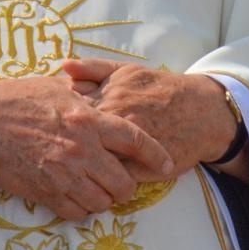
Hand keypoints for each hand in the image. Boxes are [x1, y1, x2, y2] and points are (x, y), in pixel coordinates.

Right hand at [0, 75, 174, 221]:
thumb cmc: (17, 98)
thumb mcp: (56, 86)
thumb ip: (85, 91)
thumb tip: (102, 88)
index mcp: (88, 119)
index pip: (135, 140)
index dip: (155, 154)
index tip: (165, 162)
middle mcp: (81, 150)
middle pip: (124, 182)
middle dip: (127, 184)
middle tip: (121, 179)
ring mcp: (64, 174)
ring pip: (103, 202)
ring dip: (104, 198)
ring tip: (98, 189)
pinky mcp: (46, 192)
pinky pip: (77, 213)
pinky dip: (82, 209)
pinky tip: (77, 197)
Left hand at [60, 59, 247, 180]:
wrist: (200, 112)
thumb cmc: (159, 88)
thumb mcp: (126, 71)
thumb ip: (93, 68)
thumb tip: (63, 66)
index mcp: (107, 97)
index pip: (69, 111)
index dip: (56, 118)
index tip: (48, 124)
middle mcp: (115, 122)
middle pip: (76, 139)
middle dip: (62, 146)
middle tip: (51, 151)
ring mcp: (127, 147)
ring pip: (91, 163)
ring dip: (77, 168)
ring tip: (67, 169)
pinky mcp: (140, 168)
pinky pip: (112, 180)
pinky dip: (99, 183)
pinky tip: (90, 183)